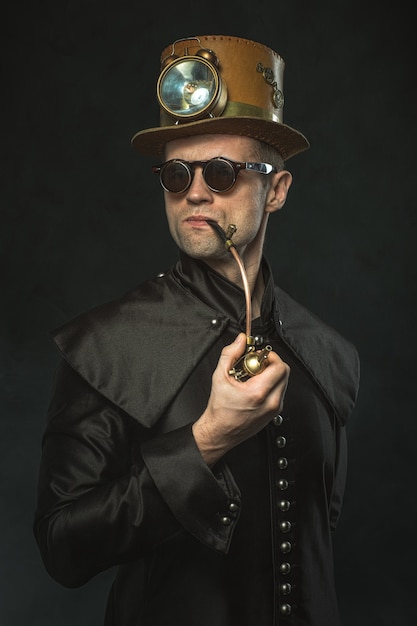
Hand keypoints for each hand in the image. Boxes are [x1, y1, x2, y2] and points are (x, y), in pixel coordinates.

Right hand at [192, 333, 289, 465]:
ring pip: (283, 382)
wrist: (219, 432)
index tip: (258, 355)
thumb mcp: (220, 376)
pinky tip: (255, 386)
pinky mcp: (274, 413)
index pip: (279, 366)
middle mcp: (271, 402)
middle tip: (256, 364)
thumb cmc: (219, 410)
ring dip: (271, 374)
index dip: (270, 356)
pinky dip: (270, 385)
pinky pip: (279, 392)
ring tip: (253, 376)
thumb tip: (240, 341)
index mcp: (258, 393)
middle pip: (284, 372)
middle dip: (271, 363)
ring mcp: (274, 409)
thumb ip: (230, 354)